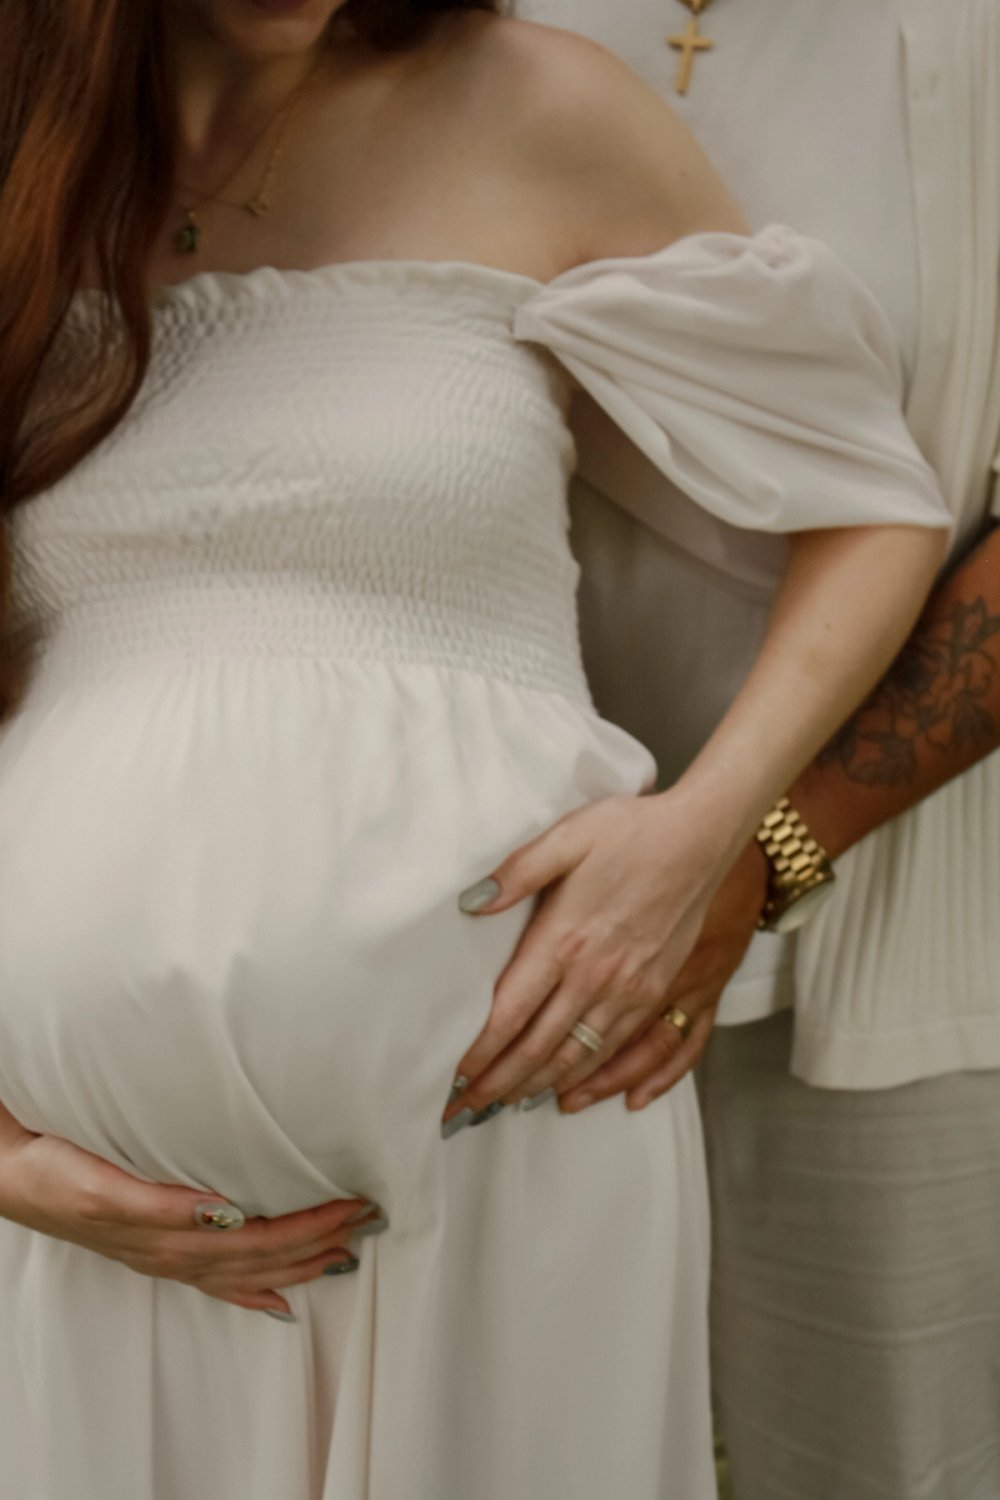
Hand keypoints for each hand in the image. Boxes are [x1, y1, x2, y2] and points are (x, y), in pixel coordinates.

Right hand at [0, 1123, 381, 1317]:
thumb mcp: (107, 1186)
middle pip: (265, 1255)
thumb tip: (224, 1211)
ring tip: (345, 1250)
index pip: (262, 1236)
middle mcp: (175, 1254)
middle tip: (369, 1218)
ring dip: (301, 1260)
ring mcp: (166, 1258)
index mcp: (172, 1235)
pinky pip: (216, 1281)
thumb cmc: (57, 1171)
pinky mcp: (155, 1251)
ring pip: (249, 1269)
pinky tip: (279, 1298)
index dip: (312, 1224)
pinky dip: (253, 1290)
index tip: (355, 1203)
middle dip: (321, 1239)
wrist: (11, 1177)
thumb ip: (165, 1204)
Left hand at [443, 790, 738, 1125]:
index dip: (480, 1054)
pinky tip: (572, 1092)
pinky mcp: (658, 990)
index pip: (510, 1014)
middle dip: (498, 1085)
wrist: (702, 836)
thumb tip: (471, 903)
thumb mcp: (567, 836)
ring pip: (579, 1058)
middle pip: (539, 1048)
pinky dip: (592, 1079)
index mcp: (565, 939)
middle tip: (465, 1112)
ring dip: (539, 1087)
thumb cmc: (632, 831)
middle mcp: (597, 976)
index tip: (455, 1079)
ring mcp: (631, 989)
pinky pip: (620, 1050)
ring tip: (506, 1107)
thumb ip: (517, 872)